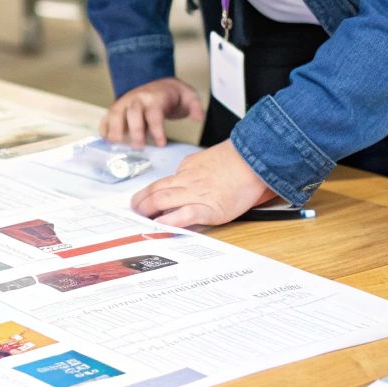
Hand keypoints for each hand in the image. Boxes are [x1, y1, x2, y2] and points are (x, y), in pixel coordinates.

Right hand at [101, 77, 201, 147]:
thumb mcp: (189, 96)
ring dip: (115, 129)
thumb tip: (198, 118)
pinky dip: (104, 127)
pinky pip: (107, 115)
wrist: (160, 83)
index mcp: (156, 96)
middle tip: (139, 147)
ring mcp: (126, 101)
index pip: (154, 113)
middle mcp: (138, 97)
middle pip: (133, 113)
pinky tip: (106, 139)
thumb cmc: (173, 94)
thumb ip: (195, 107)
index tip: (161, 144)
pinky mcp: (118, 106)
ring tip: (117, 145)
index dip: (156, 130)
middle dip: (134, 131)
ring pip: (115, 112)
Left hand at [129, 140, 275, 228]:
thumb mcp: (205, 160)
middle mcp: (186, 181)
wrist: (253, 160)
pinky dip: (170, 221)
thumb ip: (191, 170)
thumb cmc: (235, 161)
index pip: (161, 183)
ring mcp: (196, 195)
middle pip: (155, 191)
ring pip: (162, 200)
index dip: (148, 194)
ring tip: (141, 220)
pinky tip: (160, 226)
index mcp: (186, 170)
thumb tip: (180, 177)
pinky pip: (184, 215)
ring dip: (147, 211)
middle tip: (134, 211)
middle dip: (140, 203)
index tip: (141, 201)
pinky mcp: (209, 209)